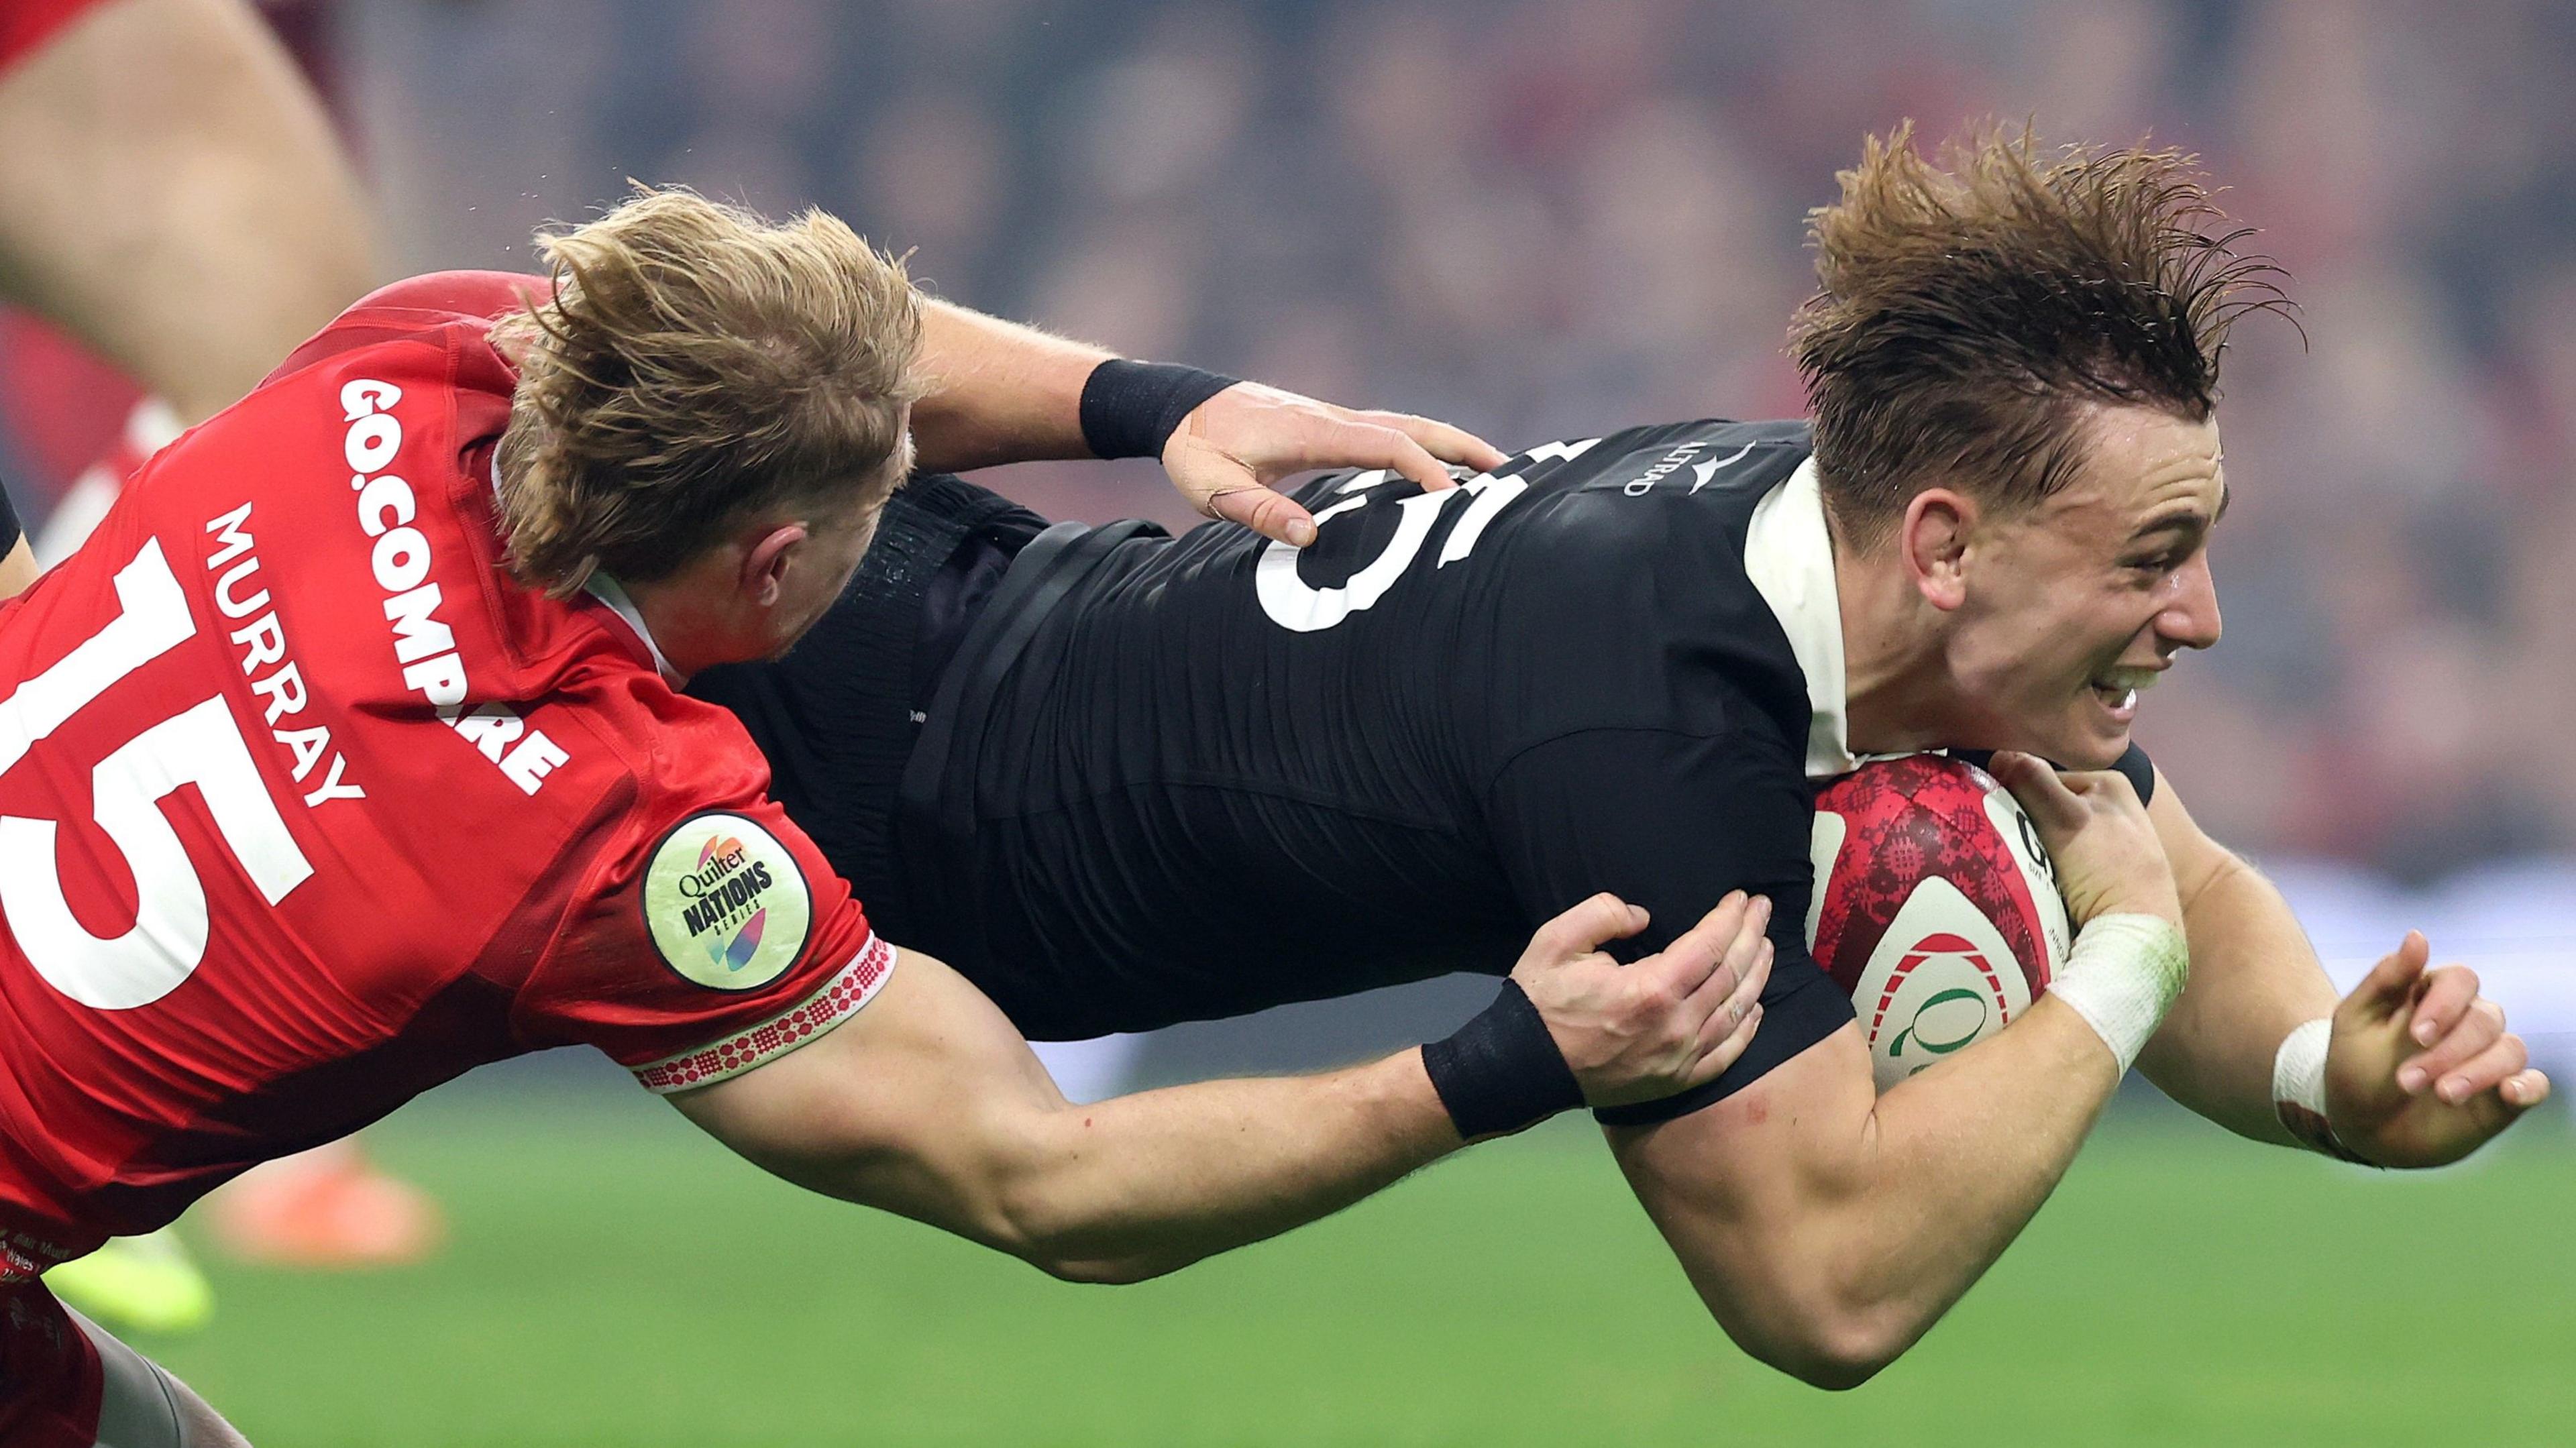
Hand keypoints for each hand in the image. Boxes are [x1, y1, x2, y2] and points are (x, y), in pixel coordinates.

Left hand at [1161, 382, 1509, 547]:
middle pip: (1412, 426)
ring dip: (1449, 443)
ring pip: (1405, 425)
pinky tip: (1436, 465)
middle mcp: (1332, 419)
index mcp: (1312, 432)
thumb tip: (1309, 536)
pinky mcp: (1328, 425)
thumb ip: (1260, 510)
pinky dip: (1422, 444)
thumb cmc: (1195, 449)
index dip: (1425, 470)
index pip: (1387, 445)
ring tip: (1491, 468)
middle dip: (1461, 447)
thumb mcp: (1214, 489)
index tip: (1454, 499)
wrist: (1178, 406)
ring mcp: (1333, 419)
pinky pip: (1387, 432)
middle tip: (1506, 470)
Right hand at [1511, 891, 1773, 1108]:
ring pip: (1736, 1012)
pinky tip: (1755, 1007)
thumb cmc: (1541, 1002)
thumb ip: (1603, 913)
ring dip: (1757, 975)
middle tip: (1762, 909)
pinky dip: (1746, 1028)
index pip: (1709, 946)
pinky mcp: (1677, 1081)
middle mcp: (1676, 1026)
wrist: (1526, 1067)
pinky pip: (1726, 1054)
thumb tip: (1643, 916)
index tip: (1741, 897)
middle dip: (1751, 936)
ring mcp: (1680, 1058)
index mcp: (1650, 990)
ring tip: (1766, 946)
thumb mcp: (1556, 941)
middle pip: (1730, 975)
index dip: (1730, 918)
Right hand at [1987, 752, 2180, 925]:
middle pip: (2040, 808)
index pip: (2040, 777)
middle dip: (2021, 827)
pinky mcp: (2097, 878)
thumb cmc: (2109, 871)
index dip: (2015, 797)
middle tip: (2009, 849)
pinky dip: (2040, 875)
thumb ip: (2034, 783)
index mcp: (2108, 784)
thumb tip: (1998, 754)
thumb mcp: (2069, 820)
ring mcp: (2104, 846)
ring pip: (2043, 839)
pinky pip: (2052, 866)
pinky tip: (2037, 888)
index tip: (2001, 821)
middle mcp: (2108, 809)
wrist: (2135, 937)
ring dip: (2027, 854)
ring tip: (2020, 872)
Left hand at [2323, 931, 2550, 1166]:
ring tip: (2442, 1096)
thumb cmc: (2355, 1066)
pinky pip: (2535, 1084)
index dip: (2445, 1004)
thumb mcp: (2355, 1021)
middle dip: (2448, 1051)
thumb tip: (2418, 935)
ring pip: (2510, 1050)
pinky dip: (2528, 1087)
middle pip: (2486, 1018)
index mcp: (2433, 995)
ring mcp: (2488, 1058)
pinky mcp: (2504, 1097)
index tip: (2416, 1036)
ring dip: (2477, 1073)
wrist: (2358, 1124)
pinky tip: (2509, 1093)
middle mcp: (2468, 1022)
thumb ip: (2385, 978)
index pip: (2461, 979)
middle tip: (2406, 1081)